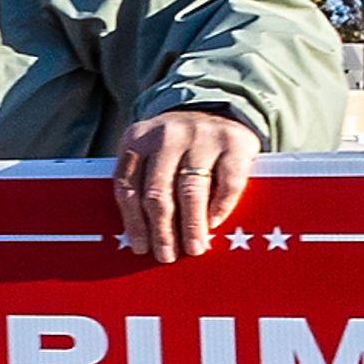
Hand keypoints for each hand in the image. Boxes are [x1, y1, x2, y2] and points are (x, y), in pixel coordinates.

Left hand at [112, 109, 261, 263]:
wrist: (217, 108)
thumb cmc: (176, 146)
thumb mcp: (150, 153)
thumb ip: (141, 183)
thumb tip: (142, 238)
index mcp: (137, 139)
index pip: (128, 187)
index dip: (133, 221)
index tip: (140, 248)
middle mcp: (167, 135)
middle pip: (158, 192)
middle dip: (161, 230)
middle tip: (167, 255)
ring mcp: (202, 136)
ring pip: (191, 190)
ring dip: (191, 225)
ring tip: (194, 248)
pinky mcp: (235, 142)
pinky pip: (228, 182)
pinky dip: (221, 206)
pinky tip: (215, 222)